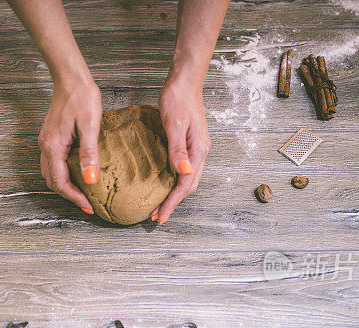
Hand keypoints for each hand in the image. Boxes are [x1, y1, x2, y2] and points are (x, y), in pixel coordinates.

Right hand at [39, 79, 101, 213]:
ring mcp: (46, 142)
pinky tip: (78, 173)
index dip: (74, 197)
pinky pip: (53, 163)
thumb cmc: (82, 96)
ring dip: (65, 186)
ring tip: (83, 192)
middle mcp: (46, 146)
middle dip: (69, 195)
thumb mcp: (90, 125)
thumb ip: (89, 153)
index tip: (89, 206)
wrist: (70, 77)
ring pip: (51, 173)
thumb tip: (90, 179)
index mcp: (53, 146)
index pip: (60, 182)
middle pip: (53, 181)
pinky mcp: (51, 137)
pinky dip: (64, 174)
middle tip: (87, 204)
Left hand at [154, 78, 210, 223]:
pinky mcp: (190, 144)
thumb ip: (178, 150)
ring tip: (159, 205)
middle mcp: (201, 152)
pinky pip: (185, 170)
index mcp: (199, 150)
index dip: (172, 203)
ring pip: (188, 180)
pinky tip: (164, 183)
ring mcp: (197, 149)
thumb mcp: (174, 124)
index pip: (185, 184)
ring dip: (174, 194)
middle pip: (189, 186)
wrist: (184, 81)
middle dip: (173, 203)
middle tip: (156, 216)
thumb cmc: (178, 99)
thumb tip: (183, 174)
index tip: (160, 216)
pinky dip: (175, 182)